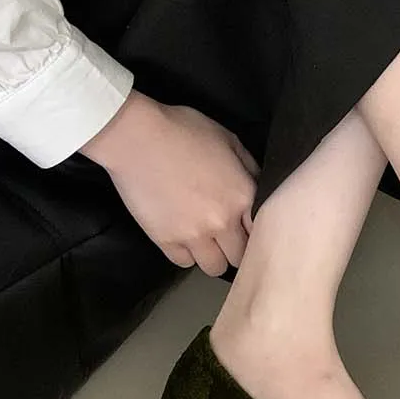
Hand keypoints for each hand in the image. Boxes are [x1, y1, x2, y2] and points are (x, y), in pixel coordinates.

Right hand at [81, 90, 257, 276]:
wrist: (137, 138)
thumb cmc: (183, 131)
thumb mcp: (228, 139)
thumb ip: (249, 167)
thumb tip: (258, 186)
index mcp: (243, 195)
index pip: (261, 232)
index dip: (254, 231)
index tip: (247, 228)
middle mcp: (222, 221)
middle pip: (240, 256)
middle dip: (236, 247)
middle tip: (227, 236)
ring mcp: (193, 234)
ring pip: (214, 267)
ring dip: (212, 256)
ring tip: (205, 240)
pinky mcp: (165, 240)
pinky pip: (183, 263)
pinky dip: (185, 254)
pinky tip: (183, 237)